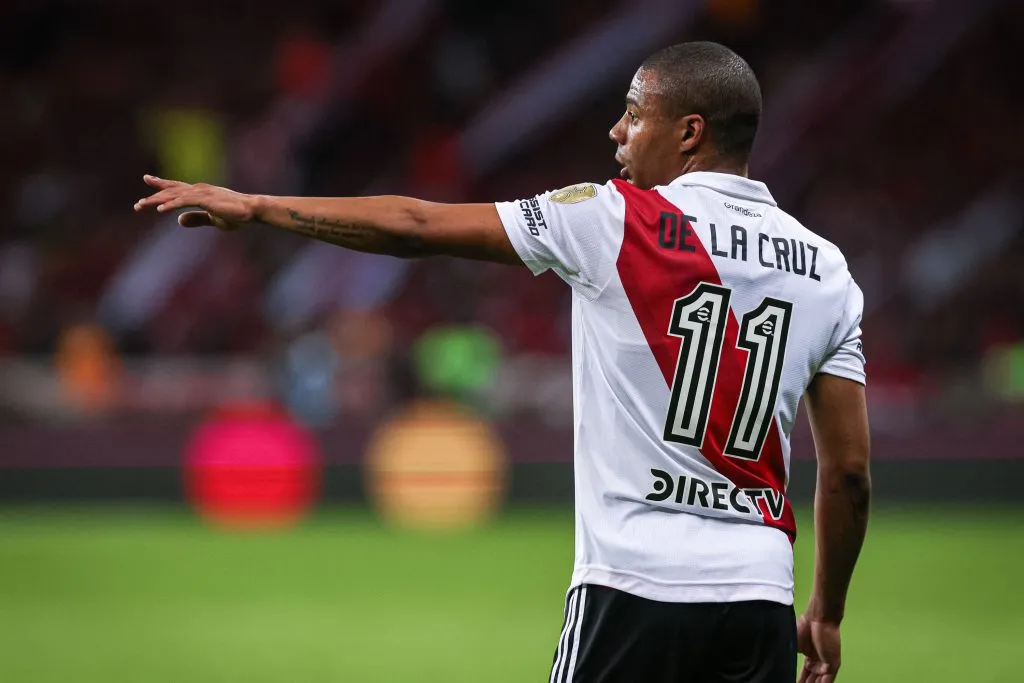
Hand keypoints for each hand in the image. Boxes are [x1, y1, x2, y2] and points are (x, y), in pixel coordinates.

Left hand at [133, 175, 256, 230]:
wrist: (252, 210)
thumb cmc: (237, 214)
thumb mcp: (213, 219)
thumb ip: (196, 219)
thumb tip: (178, 221)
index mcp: (200, 193)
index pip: (177, 187)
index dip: (161, 184)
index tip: (147, 179)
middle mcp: (198, 189)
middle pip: (170, 191)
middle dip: (153, 197)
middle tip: (137, 205)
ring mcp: (201, 193)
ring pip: (172, 196)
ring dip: (155, 201)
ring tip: (141, 207)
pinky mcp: (205, 199)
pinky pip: (183, 201)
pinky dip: (170, 205)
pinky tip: (159, 210)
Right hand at [797, 614, 840, 682]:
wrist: (818, 618)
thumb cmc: (805, 627)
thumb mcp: (793, 644)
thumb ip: (792, 656)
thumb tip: (785, 664)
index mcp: (810, 658)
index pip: (805, 674)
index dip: (799, 680)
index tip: (791, 682)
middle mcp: (819, 663)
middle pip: (812, 679)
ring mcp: (826, 664)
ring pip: (819, 681)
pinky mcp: (833, 664)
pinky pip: (827, 680)